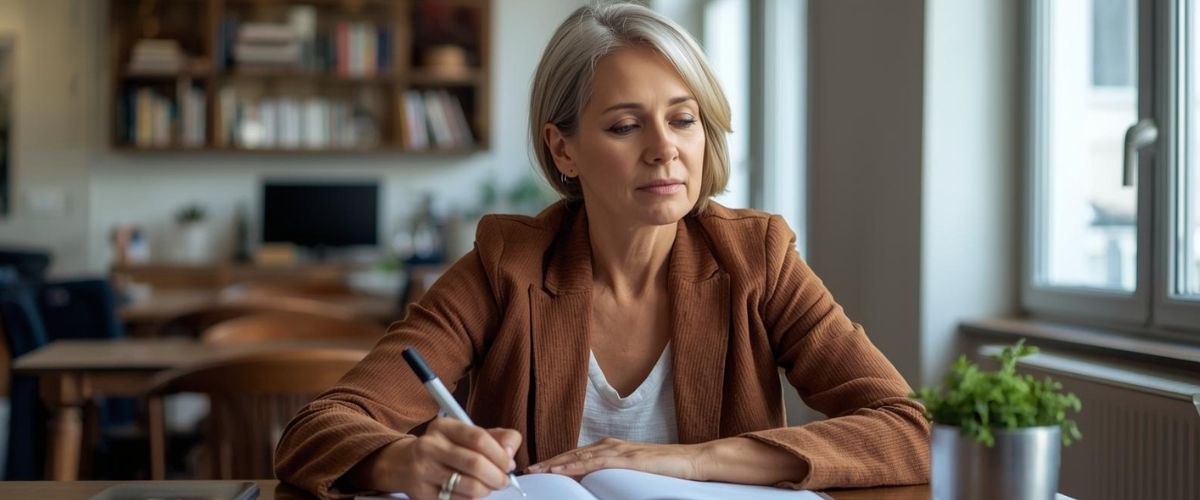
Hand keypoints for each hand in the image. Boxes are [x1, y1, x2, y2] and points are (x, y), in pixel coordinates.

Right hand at [356, 418, 520, 499]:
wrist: (403, 464)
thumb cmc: (443, 449)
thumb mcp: (465, 435)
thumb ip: (495, 438)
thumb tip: (511, 452)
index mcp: (443, 427)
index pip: (479, 438)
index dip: (500, 454)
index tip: (509, 464)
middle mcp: (429, 446)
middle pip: (475, 464)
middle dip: (497, 476)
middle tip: (503, 480)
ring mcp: (423, 471)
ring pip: (469, 487)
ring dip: (487, 490)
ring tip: (488, 486)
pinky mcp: (422, 495)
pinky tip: (472, 494)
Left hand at [526, 438, 707, 480]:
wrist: (690, 461)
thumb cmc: (664, 470)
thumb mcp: (633, 474)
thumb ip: (614, 476)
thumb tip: (596, 487)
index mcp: (611, 448)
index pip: (576, 456)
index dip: (556, 462)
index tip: (538, 470)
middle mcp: (610, 445)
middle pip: (572, 454)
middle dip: (549, 463)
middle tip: (528, 471)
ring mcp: (618, 450)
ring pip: (578, 457)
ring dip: (555, 464)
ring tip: (536, 471)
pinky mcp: (626, 459)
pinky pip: (594, 462)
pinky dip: (573, 466)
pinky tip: (559, 471)